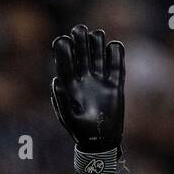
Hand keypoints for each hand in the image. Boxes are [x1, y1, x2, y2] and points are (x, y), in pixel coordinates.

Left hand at [51, 24, 124, 173]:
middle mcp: (84, 79)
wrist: (100, 143)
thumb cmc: (80, 132)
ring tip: (97, 36)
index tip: (63, 39)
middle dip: (80, 39)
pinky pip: (117, 65)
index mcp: (70, 84)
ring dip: (97, 42)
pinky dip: (116, 53)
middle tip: (80, 30)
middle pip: (82, 52)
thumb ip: (61, 100)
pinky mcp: (115, 85)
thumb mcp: (68, 118)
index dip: (64, 48)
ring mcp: (100, 80)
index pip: (65, 61)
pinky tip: (114, 47)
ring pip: (98, 53)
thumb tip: (56, 82)